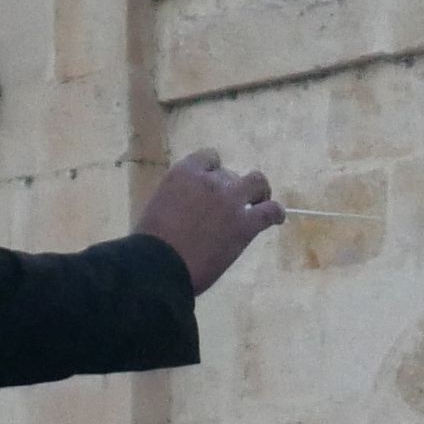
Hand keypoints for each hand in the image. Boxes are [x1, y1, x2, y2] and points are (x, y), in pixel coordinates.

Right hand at [137, 149, 285, 293]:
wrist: (159, 266)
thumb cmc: (148, 243)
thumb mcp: (156, 207)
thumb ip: (175, 200)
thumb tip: (183, 210)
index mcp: (184, 173)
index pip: (209, 158)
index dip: (213, 171)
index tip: (211, 185)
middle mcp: (210, 180)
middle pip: (230, 175)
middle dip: (230, 188)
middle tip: (228, 206)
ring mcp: (231, 200)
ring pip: (257, 183)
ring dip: (258, 193)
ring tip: (258, 204)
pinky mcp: (245, 224)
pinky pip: (270, 211)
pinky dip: (275, 213)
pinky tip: (275, 219)